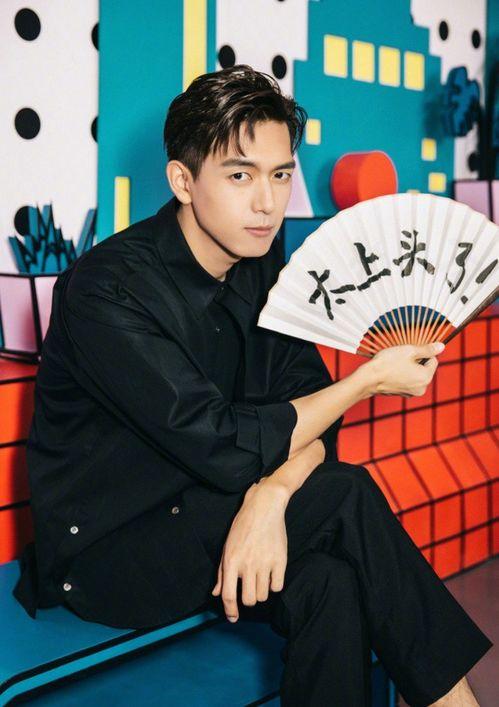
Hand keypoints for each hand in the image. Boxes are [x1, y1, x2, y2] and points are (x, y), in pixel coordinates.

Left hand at [211, 480, 288, 622]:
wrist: (264, 507)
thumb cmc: (243, 526)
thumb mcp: (227, 547)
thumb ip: (222, 573)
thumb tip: (217, 593)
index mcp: (231, 561)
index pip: (229, 595)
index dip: (230, 611)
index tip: (233, 618)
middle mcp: (248, 564)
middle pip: (249, 600)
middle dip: (248, 598)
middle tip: (249, 588)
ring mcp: (265, 563)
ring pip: (263, 595)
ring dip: (261, 591)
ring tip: (260, 578)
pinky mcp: (280, 560)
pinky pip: (278, 586)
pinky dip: (274, 584)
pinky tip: (271, 574)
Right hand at [364, 342, 444, 397]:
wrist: (368, 379)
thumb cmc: (388, 363)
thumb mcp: (409, 351)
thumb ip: (427, 349)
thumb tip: (441, 346)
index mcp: (426, 378)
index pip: (433, 360)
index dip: (423, 352)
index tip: (410, 350)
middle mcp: (422, 388)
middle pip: (425, 368)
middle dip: (416, 360)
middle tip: (402, 356)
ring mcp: (411, 393)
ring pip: (416, 374)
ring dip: (409, 367)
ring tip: (396, 363)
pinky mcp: (403, 393)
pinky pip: (408, 380)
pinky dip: (403, 374)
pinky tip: (392, 370)